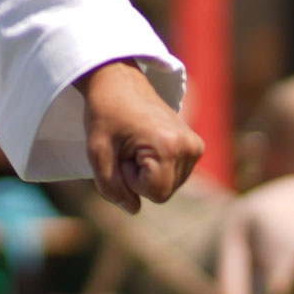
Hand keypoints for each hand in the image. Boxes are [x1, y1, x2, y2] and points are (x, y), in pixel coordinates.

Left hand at [81, 58, 203, 213]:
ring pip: (169, 186)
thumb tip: (133, 209)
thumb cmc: (105, 115)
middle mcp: (189, 146)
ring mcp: (195, 146)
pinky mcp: (195, 146)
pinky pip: (174, 176)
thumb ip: (112, 188)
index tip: (123, 154)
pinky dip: (157, 168)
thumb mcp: (97, 154)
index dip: (132, 181)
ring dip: (148, 174)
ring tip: (136, 146)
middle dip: (140, 179)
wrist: (118, 83)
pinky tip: (147, 146)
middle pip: (163, 192)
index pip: (155, 194)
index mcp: (170, 146)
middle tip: (128, 149)